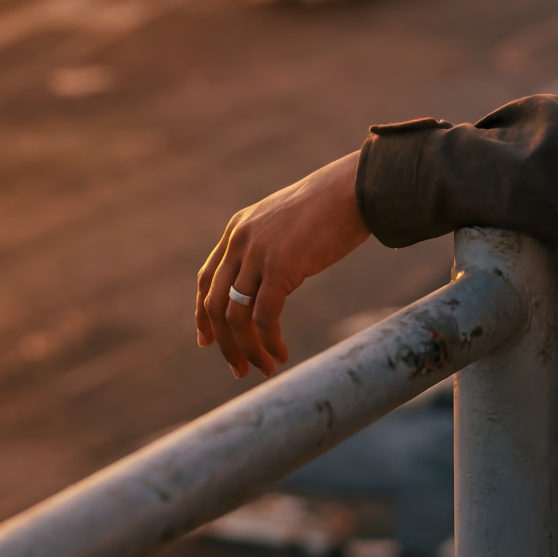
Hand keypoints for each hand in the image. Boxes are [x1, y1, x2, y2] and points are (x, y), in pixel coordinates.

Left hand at [195, 152, 369, 378]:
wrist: (354, 188)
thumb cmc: (332, 205)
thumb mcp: (286, 223)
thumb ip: (270, 247)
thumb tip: (272, 279)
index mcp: (238, 229)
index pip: (207, 280)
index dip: (203, 315)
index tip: (207, 341)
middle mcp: (240, 241)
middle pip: (216, 304)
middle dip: (224, 343)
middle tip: (239, 369)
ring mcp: (257, 253)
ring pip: (236, 316)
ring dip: (247, 349)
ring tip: (265, 368)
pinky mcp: (279, 267)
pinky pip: (264, 317)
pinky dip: (269, 342)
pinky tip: (281, 355)